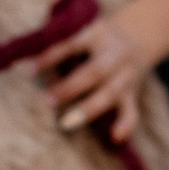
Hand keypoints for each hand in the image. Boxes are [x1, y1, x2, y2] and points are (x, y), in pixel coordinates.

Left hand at [29, 14, 147, 142]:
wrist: (137, 35)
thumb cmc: (95, 39)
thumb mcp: (83, 32)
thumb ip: (62, 48)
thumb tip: (31, 70)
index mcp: (98, 34)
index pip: (73, 45)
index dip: (51, 58)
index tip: (31, 71)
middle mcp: (115, 54)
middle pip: (95, 71)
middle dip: (70, 88)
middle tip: (48, 101)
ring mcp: (126, 74)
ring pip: (110, 93)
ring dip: (87, 109)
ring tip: (66, 123)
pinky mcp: (132, 93)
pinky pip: (132, 110)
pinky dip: (125, 124)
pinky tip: (116, 138)